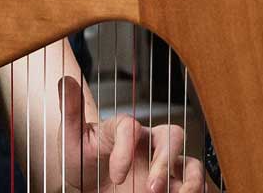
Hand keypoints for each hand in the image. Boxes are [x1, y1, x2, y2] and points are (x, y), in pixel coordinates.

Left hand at [60, 76, 203, 192]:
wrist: (87, 187)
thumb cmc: (82, 162)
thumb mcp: (71, 140)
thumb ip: (71, 112)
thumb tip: (65, 81)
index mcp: (125, 130)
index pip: (132, 128)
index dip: (125, 151)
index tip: (116, 175)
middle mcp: (148, 145)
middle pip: (172, 136)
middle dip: (164, 162)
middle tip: (152, 189)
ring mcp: (162, 167)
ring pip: (191, 163)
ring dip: (191, 181)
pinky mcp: (171, 187)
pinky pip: (194, 185)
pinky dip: (197, 191)